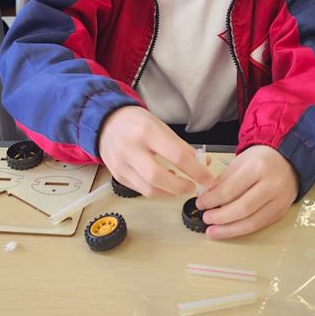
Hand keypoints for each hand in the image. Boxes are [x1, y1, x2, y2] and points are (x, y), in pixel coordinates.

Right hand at [98, 106, 215, 198]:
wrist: (105, 123)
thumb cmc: (136, 122)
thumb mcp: (160, 125)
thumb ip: (180, 146)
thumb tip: (202, 164)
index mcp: (147, 132)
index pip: (177, 156)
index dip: (196, 171)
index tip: (209, 180)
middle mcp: (131, 149)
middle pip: (158, 177)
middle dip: (180, 187)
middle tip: (193, 187)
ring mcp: (121, 165)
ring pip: (149, 189)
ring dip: (170, 192)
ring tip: (180, 186)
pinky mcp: (117, 176)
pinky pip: (141, 190)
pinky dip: (157, 191)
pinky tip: (164, 183)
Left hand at [196, 146, 298, 239]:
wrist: (289, 161)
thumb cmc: (263, 159)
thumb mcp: (240, 161)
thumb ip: (223, 180)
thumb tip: (206, 198)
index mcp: (258, 167)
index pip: (230, 190)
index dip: (212, 200)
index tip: (200, 204)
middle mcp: (271, 185)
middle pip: (242, 209)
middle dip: (220, 217)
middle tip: (206, 218)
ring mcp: (279, 201)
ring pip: (251, 222)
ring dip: (229, 230)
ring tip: (213, 231)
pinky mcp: (281, 212)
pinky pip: (259, 225)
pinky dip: (242, 229)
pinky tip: (229, 230)